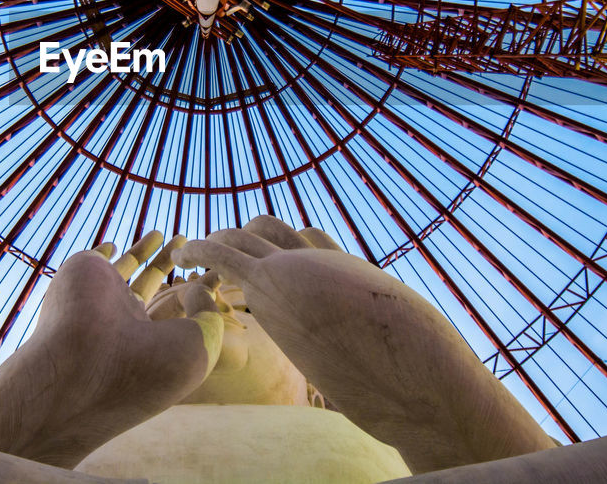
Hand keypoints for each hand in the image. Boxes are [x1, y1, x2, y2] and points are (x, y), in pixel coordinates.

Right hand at [0, 232, 221, 467]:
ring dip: (151, 252)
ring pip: (131, 268)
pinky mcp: (86, 271)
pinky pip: (97, 256)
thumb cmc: (146, 365)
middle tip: (195, 250)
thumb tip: (197, 287)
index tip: (218, 276)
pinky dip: (104, 249)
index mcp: (151, 345)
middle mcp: (126, 323)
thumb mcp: (200, 344)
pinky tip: (111, 245)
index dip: (200, 294)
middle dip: (177, 270)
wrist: (85, 361)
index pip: (179, 314)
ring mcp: (104, 297)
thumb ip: (207, 310)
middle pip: (157, 290)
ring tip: (175, 236)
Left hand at [174, 216, 554, 472]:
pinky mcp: (275, 283)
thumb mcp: (404, 350)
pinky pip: (227, 254)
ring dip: (221, 240)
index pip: (312, 239)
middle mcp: (324, 260)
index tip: (270, 257)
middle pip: (277, 229)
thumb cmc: (420, 371)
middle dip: (249, 238)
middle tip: (224, 252)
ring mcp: (300, 266)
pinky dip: (204, 248)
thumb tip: (421, 377)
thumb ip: (390, 347)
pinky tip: (184, 251)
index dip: (288, 245)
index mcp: (351, 269)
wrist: (413, 367)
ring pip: (249, 234)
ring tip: (195, 249)